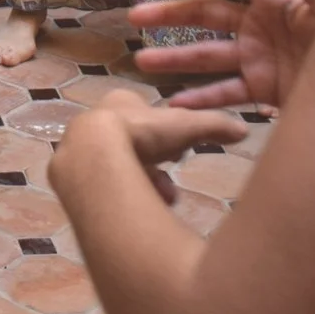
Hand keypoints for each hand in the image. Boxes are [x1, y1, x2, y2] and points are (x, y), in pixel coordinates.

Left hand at [53, 88, 246, 206]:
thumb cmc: (142, 134)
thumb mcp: (185, 126)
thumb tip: (244, 130)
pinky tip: (140, 210)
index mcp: (119, 104)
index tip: (179, 154)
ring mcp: (79, 150)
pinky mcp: (70, 179)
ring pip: (116, 169)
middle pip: (130, 145)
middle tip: (170, 184)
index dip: (166, 136)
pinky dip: (123, 198)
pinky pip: (101, 188)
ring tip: (162, 201)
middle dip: (153, 166)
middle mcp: (95, 123)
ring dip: (141, 185)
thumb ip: (214, 125)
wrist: (95, 157)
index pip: (145, 117)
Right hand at [128, 0, 314, 109]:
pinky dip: (201, 100)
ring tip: (141, 61)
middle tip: (135, 17)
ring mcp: (259, 59)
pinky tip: (177, 105)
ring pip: (207, 56)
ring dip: (174, 58)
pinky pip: (227, 94)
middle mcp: (259, 26)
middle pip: (205, 16)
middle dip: (169, 15)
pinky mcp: (265, 91)